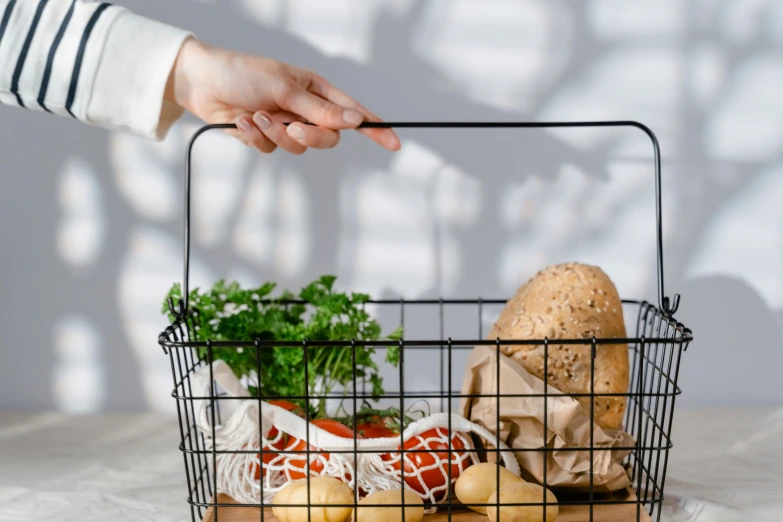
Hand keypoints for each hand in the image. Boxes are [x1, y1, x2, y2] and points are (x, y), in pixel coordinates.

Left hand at [165, 38, 400, 153]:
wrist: (201, 82)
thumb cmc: (242, 72)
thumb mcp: (285, 88)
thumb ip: (319, 110)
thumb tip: (354, 121)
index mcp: (316, 89)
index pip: (352, 112)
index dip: (375, 128)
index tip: (394, 142)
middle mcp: (304, 109)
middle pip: (327, 137)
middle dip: (309, 136)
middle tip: (291, 128)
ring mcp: (285, 124)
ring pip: (299, 147)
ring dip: (276, 134)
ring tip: (255, 116)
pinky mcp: (265, 137)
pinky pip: (272, 150)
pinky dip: (256, 138)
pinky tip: (241, 121)